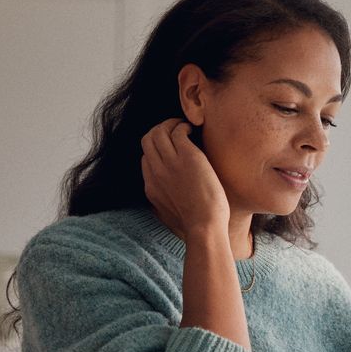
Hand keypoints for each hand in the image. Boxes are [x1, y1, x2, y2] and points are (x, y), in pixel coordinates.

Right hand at [140, 119, 229, 240]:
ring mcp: (170, 163)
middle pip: (147, 140)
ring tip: (184, 127)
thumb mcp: (169, 217)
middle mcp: (156, 172)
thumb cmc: (195, 226)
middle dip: (159, 130)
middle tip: (175, 130)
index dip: (156, 150)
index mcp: (151, 187)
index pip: (145, 158)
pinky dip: (183, 126)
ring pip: (159, 131)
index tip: (170, 149)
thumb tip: (167, 203)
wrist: (204, 227)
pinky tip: (193, 131)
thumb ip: (164, 205)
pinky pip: (177, 131)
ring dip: (171, 124)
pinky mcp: (187, 156)